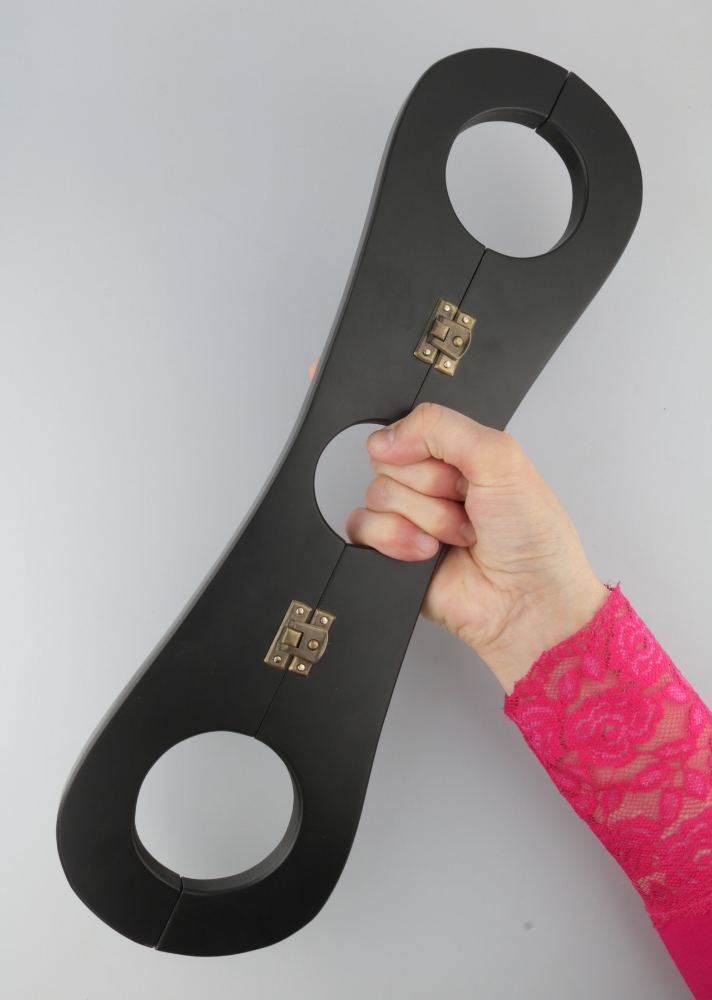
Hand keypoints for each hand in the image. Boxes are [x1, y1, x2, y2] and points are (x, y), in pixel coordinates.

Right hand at [344, 403, 608, 692]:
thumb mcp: (502, 458)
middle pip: (389, 461)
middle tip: (465, 505)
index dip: (422, 445)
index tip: (453, 468)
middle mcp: (432, 483)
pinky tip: (429, 553)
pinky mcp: (392, 552)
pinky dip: (397, 540)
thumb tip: (386, 437)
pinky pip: (362, 528)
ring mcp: (411, 518)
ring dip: (424, 518)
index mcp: (458, 453)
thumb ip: (442, 428)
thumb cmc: (533, 537)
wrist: (529, 602)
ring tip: (458, 535)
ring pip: (377, 495)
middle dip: (431, 487)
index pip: (410, 427)